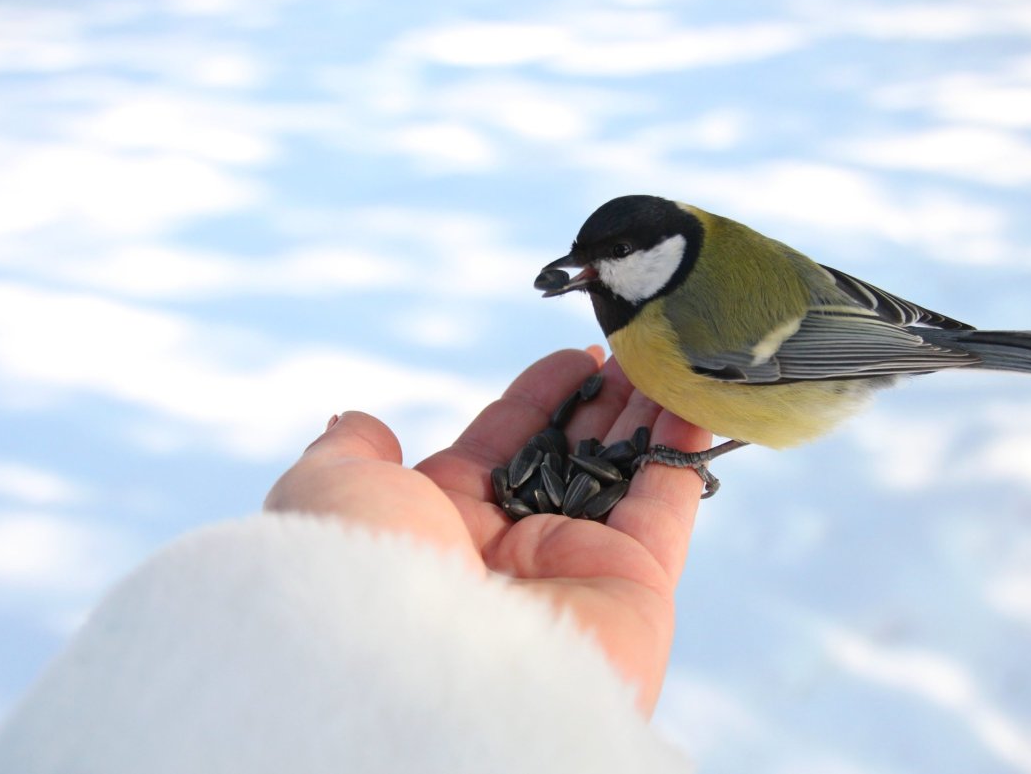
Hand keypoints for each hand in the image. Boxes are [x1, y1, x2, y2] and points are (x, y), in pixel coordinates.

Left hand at [263, 347, 709, 713]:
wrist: (421, 678)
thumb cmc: (362, 574)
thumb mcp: (332, 492)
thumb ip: (351, 453)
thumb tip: (358, 424)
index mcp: (442, 524)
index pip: (503, 444)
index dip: (541, 397)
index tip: (578, 357)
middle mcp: (511, 552)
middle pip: (570, 458)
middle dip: (603, 405)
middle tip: (637, 353)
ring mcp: (575, 571)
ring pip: (624, 477)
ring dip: (649, 419)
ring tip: (672, 362)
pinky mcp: (633, 589)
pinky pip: (666, 508)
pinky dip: (684, 455)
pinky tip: (698, 403)